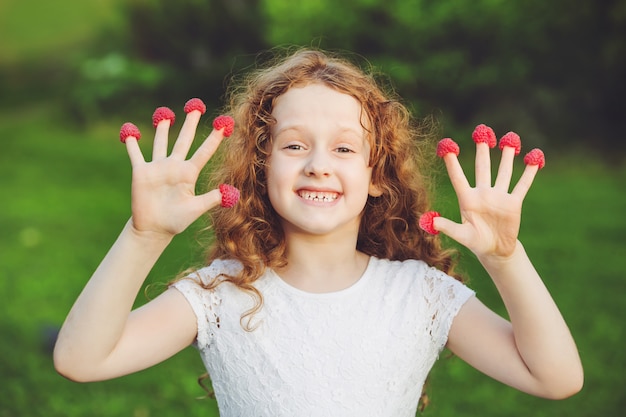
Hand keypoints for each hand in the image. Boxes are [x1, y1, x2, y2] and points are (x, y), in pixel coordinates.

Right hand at [122, 104, 229, 237]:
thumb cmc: (177, 220)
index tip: (225, 124)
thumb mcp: (196, 209)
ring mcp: (157, 167)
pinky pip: (135, 153)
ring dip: (163, 127)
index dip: (214, 138)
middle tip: (196, 104)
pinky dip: (131, 141)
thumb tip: (231, 192)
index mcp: (189, 173)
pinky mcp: (141, 171)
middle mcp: (174, 166)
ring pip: (161, 142)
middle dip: (190, 123)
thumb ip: (212, 199)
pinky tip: (129, 129)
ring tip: (166, 113)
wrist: (154, 229)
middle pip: (184, 140)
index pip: (204, 151)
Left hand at [433, 132, 542, 259]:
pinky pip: (522, 184)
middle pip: (482, 166)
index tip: (446, 145)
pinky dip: (529, 171)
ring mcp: (499, 196)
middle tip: (482, 130)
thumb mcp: (461, 235)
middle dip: (482, 149)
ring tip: (509, 137)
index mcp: (467, 199)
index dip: (452, 162)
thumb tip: (429, 221)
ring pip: (503, 171)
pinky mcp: (513, 202)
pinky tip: (534, 157)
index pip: (458, 177)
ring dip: (506, 155)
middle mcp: (483, 193)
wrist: (495, 250)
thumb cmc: (476, 242)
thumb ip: (447, 227)